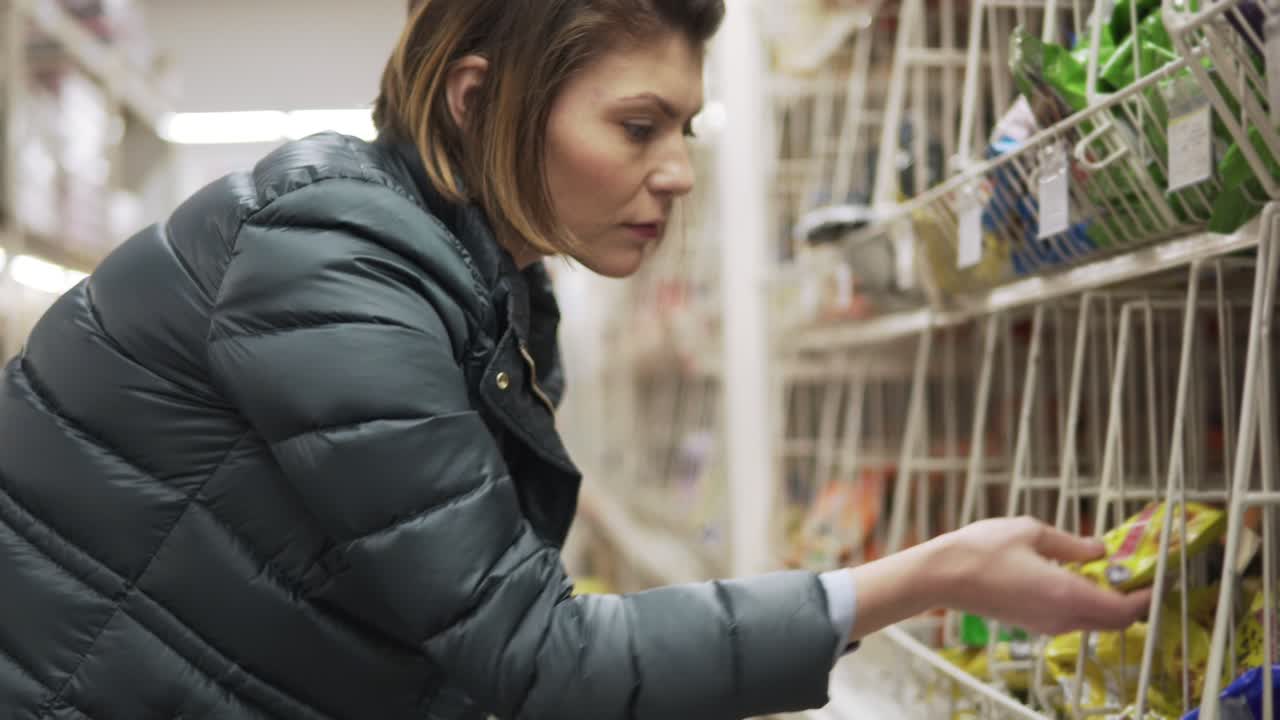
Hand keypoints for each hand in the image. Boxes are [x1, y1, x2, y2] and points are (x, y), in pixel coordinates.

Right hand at [932, 517, 1152, 635]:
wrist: (942, 576)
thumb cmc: (981, 550)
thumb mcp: (1031, 531)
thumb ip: (1071, 544)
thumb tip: (1098, 550)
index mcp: (1066, 594)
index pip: (1125, 609)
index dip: (1147, 597)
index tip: (1159, 579)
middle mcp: (1061, 616)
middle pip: (1114, 622)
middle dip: (1133, 602)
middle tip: (1138, 575)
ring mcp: (1045, 624)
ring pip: (1094, 622)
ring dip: (1109, 603)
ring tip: (1108, 571)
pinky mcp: (1032, 623)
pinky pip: (1073, 619)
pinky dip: (1086, 604)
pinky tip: (1077, 577)